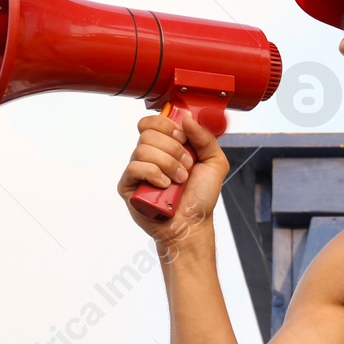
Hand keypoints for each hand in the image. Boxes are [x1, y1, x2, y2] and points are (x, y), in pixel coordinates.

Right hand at [118, 111, 229, 246]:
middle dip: (173, 149)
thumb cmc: (200, 197)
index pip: (154, 121)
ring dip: (167, 164)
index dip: (168, 126)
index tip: (183, 139)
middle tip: (186, 166)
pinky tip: (164, 185)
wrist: (193, 223)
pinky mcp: (129, 185)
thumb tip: (187, 120)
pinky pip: (135, 167)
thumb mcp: (215, 162)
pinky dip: (154, 174)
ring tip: (179, 180)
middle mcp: (151, 155)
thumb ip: (206, 138)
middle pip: (148, 132)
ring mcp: (138, 169)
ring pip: (143, 149)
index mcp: (167, 145)